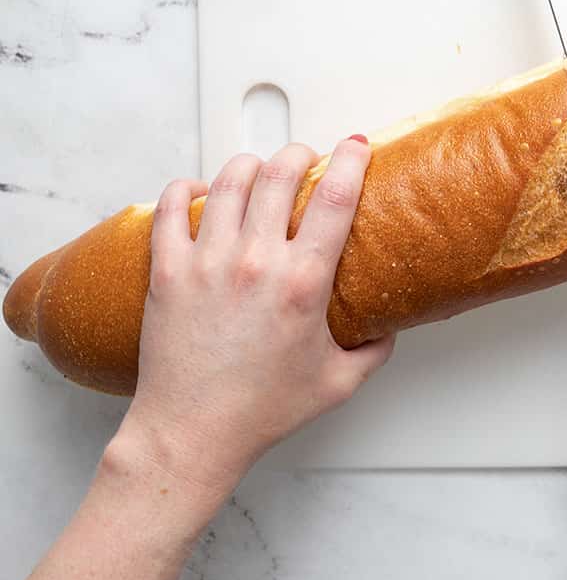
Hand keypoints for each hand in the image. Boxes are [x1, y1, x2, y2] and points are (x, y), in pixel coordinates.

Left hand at [117, 137, 395, 498]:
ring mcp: (207, 262)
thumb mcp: (339, 383)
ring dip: (250, 165)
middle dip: (300, 154)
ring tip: (259, 172)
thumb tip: (386, 326)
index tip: (356, 146)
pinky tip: (200, 191)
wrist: (192, 433)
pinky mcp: (167, 271)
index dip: (351, 160)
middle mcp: (255, 262)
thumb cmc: (261, 411)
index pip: (335, 198)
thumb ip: (374, 350)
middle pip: (280, 173)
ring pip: (230, 180)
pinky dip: (188, 188)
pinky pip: (171, 207)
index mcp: (302, 283)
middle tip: (307, 160)